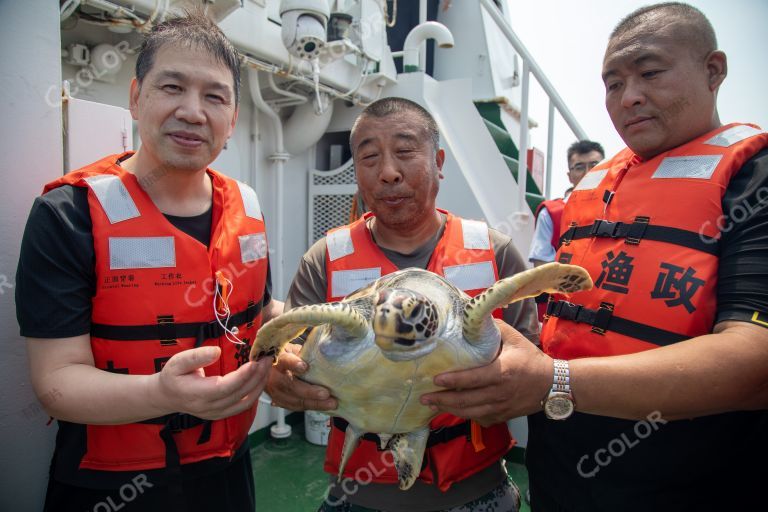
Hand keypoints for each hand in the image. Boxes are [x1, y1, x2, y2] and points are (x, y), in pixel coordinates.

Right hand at [151, 346, 271, 419]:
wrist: (167, 397)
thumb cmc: (173, 377)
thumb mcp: (178, 362)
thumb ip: (196, 356)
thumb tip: (216, 351)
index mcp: (197, 394)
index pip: (224, 387)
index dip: (242, 376)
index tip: (255, 362)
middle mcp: (209, 407)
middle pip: (239, 394)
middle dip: (256, 376)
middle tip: (267, 358)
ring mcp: (217, 413)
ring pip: (245, 402)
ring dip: (260, 384)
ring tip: (267, 366)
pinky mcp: (223, 414)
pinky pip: (244, 406)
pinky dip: (256, 392)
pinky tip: (260, 378)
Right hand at [266, 343, 337, 410]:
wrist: (270, 366)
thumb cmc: (287, 355)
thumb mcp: (294, 348)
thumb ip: (305, 352)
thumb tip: (325, 351)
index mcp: (278, 359)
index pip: (284, 361)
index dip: (294, 364)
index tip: (305, 367)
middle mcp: (273, 376)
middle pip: (290, 386)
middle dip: (309, 391)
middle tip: (326, 393)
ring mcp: (274, 391)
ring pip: (294, 400)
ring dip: (314, 403)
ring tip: (331, 403)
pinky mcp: (279, 401)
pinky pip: (295, 407)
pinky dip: (310, 407)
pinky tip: (323, 406)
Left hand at [420, 320, 552, 425]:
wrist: (552, 384)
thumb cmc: (531, 359)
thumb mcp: (515, 339)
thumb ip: (495, 328)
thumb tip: (474, 317)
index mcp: (502, 372)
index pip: (473, 379)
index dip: (453, 380)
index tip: (436, 379)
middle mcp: (499, 393)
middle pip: (466, 400)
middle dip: (442, 400)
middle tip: (424, 397)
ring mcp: (501, 407)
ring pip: (471, 412)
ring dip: (449, 410)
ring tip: (432, 405)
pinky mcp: (503, 416)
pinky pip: (480, 419)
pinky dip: (466, 416)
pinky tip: (453, 412)